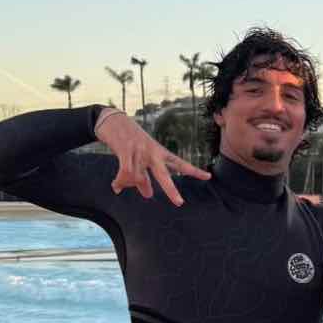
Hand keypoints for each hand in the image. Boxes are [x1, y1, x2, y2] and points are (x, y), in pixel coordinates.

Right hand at [95, 110, 210, 205]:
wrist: (113, 119)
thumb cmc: (130, 141)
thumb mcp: (141, 158)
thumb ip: (146, 179)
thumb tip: (148, 196)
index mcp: (160, 153)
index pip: (180, 164)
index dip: (194, 171)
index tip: (208, 176)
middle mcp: (153, 152)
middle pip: (164, 174)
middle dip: (171, 190)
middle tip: (179, 203)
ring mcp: (140, 151)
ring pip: (138, 178)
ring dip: (128, 184)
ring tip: (119, 186)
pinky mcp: (126, 149)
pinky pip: (126, 173)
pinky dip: (120, 182)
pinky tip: (116, 187)